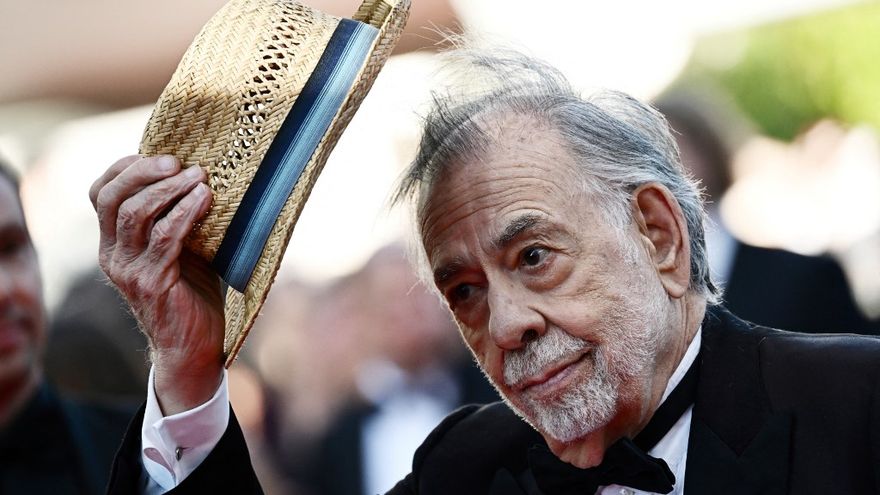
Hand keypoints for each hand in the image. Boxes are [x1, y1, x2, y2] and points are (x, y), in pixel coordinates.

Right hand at [89, 155, 223, 414]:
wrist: (194, 345)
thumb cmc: (193, 292)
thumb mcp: (181, 247)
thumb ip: (177, 216)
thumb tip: (199, 172)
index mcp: (112, 243)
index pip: (100, 193)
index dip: (125, 168)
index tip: (160, 155)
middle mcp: (112, 255)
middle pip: (111, 198)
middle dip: (143, 172)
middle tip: (178, 162)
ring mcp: (128, 270)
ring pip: (135, 214)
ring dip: (169, 189)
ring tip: (199, 176)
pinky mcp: (151, 282)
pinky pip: (165, 237)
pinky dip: (185, 212)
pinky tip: (205, 199)